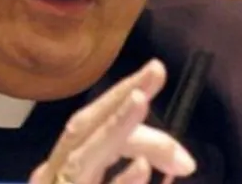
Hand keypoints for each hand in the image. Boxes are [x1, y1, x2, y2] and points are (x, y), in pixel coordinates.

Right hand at [28, 59, 196, 183]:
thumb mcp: (111, 183)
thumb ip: (139, 168)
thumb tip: (184, 162)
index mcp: (69, 167)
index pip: (95, 124)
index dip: (124, 97)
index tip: (155, 71)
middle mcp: (57, 174)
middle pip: (84, 127)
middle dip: (118, 96)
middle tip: (156, 69)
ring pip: (83, 155)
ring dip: (113, 127)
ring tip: (140, 99)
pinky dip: (118, 183)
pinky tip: (141, 169)